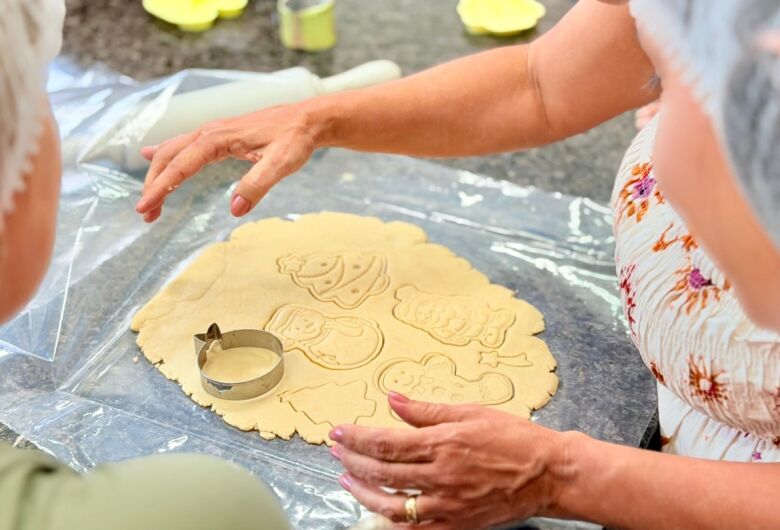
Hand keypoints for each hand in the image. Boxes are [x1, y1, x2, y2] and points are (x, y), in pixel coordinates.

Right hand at [135, 103, 321, 221]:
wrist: (307, 120)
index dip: (160, 188)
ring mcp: (212, 132)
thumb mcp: (281, 164)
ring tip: (150, 200)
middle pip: (169, 158)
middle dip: (154, 185)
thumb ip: (257, 185)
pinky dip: (166, 155)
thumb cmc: (295, 139)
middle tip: (146, 214)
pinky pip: (184, 145)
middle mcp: (209, 132)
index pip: (180, 167)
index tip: (145, 208)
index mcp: (217, 139)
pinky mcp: (219, 135)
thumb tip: (234, 209)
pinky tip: (150, 155)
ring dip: (158, 174)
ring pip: (174, 152)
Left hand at [329, 392, 572, 529]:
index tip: (338, 432)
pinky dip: (392, 525)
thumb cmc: (513, 437)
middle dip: (352, 462)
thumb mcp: (470, 412)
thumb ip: (427, 411)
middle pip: (383, 473)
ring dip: (364, 493)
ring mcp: (447, 504)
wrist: (547, 473)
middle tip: (336, 452)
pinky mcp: (457, 524)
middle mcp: (441, 476)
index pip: (386, 443)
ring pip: (392, 505)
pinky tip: (377, 514)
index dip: (357, 438)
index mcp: (443, 443)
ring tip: (347, 482)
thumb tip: (393, 399)